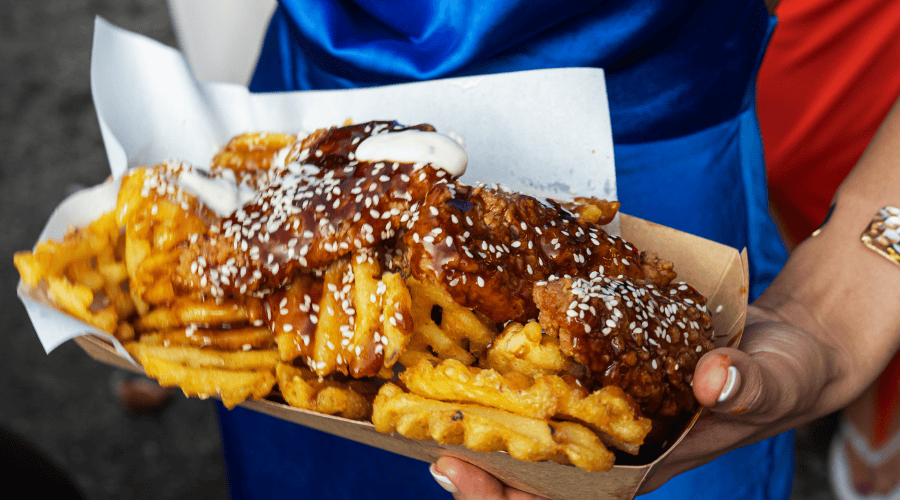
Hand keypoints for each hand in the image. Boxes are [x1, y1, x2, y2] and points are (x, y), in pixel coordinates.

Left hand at [429, 303, 840, 497]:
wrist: (780, 338)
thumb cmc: (784, 372)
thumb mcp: (775, 379)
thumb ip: (748, 385)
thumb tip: (711, 379)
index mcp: (646, 462)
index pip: (574, 499)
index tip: (469, 481)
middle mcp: (614, 441)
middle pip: (539, 472)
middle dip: (486, 472)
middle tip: (436, 454)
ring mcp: (603, 405)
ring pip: (535, 429)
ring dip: (488, 423)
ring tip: (433, 410)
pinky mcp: (601, 365)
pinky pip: (552, 377)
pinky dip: (516, 371)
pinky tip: (481, 345)